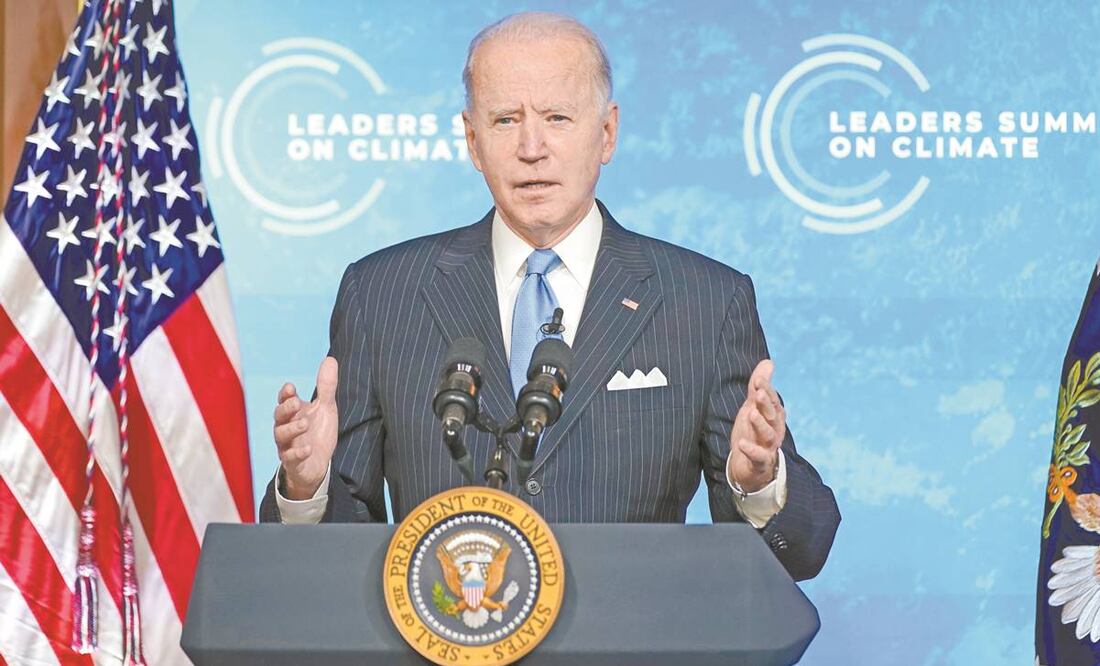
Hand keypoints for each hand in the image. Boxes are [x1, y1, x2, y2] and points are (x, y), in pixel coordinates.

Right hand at [274, 357, 338, 499]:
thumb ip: (326, 386)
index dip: (285, 394)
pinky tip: (308, 449)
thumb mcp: (326, 408)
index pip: (284, 400)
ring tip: (305, 424)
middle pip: (278, 416)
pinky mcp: (293, 463)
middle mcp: (286, 427)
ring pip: (281, 436)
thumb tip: (330, 359)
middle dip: (286, 409)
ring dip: (292, 429)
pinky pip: (289, 459)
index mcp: (293, 413)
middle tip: (296, 403)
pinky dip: (297, 453)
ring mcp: (287, 445)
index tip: (291, 387)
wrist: (318, 464)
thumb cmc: (318, 432)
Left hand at [728, 359, 785, 493]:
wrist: (748, 465)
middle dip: (766, 404)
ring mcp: (768, 446)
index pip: (771, 399)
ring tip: (751, 414)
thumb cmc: (753, 431)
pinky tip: (742, 443)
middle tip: (759, 393)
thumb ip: (759, 386)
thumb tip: (768, 362)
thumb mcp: (753, 406)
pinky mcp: (759, 461)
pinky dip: (751, 450)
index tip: (758, 379)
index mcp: (773, 415)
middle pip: (772, 415)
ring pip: (767, 434)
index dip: (766, 389)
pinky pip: (758, 456)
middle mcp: (774, 429)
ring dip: (760, 424)